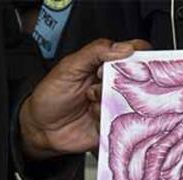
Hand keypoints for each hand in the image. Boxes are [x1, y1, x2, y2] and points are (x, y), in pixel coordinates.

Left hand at [19, 38, 150, 158]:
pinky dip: (110, 118)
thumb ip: (94, 53)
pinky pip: (126, 122)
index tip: (134, 61)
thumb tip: (124, 47)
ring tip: (91, 102)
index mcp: (103, 65)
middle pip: (137, 79)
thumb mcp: (69, 67)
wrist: (43, 128)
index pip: (130, 54)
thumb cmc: (51, 95)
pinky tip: (94, 116)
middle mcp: (113, 84)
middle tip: (100, 83)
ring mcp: (116, 104)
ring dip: (112, 101)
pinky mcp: (116, 124)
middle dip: (122, 82)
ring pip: (132, 101)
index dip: (139, 55)